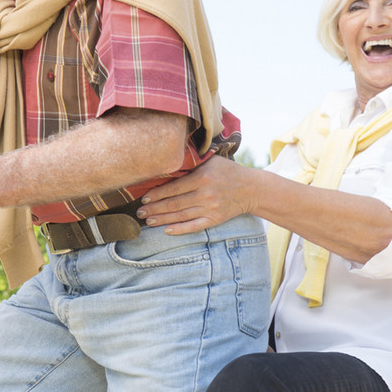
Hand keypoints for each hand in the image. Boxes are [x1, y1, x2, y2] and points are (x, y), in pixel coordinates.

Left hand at [137, 156, 252, 232]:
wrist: (251, 188)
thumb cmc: (227, 171)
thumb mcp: (211, 161)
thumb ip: (191, 164)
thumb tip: (167, 164)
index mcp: (202, 178)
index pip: (173, 188)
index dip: (157, 194)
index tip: (144, 198)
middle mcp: (205, 194)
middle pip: (174, 204)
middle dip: (154, 209)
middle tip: (140, 212)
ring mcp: (210, 209)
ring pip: (181, 216)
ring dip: (162, 219)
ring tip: (148, 221)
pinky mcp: (214, 219)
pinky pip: (194, 227)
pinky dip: (180, 229)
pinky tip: (166, 231)